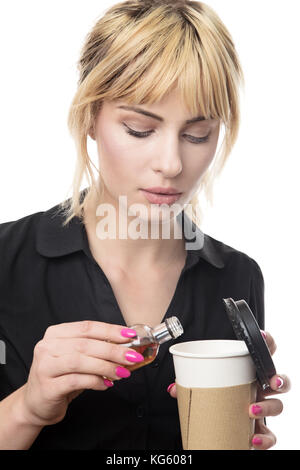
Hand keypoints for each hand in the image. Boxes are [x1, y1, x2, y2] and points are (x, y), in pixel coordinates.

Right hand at [18, 321, 142, 426]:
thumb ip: (95, 350)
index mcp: (55, 334)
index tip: (130, 335)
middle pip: (86, 344)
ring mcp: (45, 367)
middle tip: (132, 356)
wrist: (37, 403)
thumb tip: (126, 348)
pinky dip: (95, 381)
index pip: (87, 327)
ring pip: (81, 361)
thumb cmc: (61, 377)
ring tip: (122, 372)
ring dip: (106, 366)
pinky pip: (76, 381)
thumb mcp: (77, 358)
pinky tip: (106, 384)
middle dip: (113, 350)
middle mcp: (47, 347)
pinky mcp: (48, 387)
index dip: (110, 330)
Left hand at [167, 330, 290, 449]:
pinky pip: (271, 435)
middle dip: (279, 379)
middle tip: (270, 382)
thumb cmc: (216, 398)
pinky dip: (264, 438)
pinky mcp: (261, 430)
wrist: (218, 428)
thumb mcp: (204, 387)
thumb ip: (190, 386)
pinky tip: (253, 438)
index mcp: (248, 372)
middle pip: (279, 379)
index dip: (267, 342)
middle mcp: (259, 388)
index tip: (261, 336)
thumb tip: (172, 388)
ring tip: (251, 409)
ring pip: (278, 405)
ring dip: (268, 407)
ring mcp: (262, 408)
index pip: (264, 353)